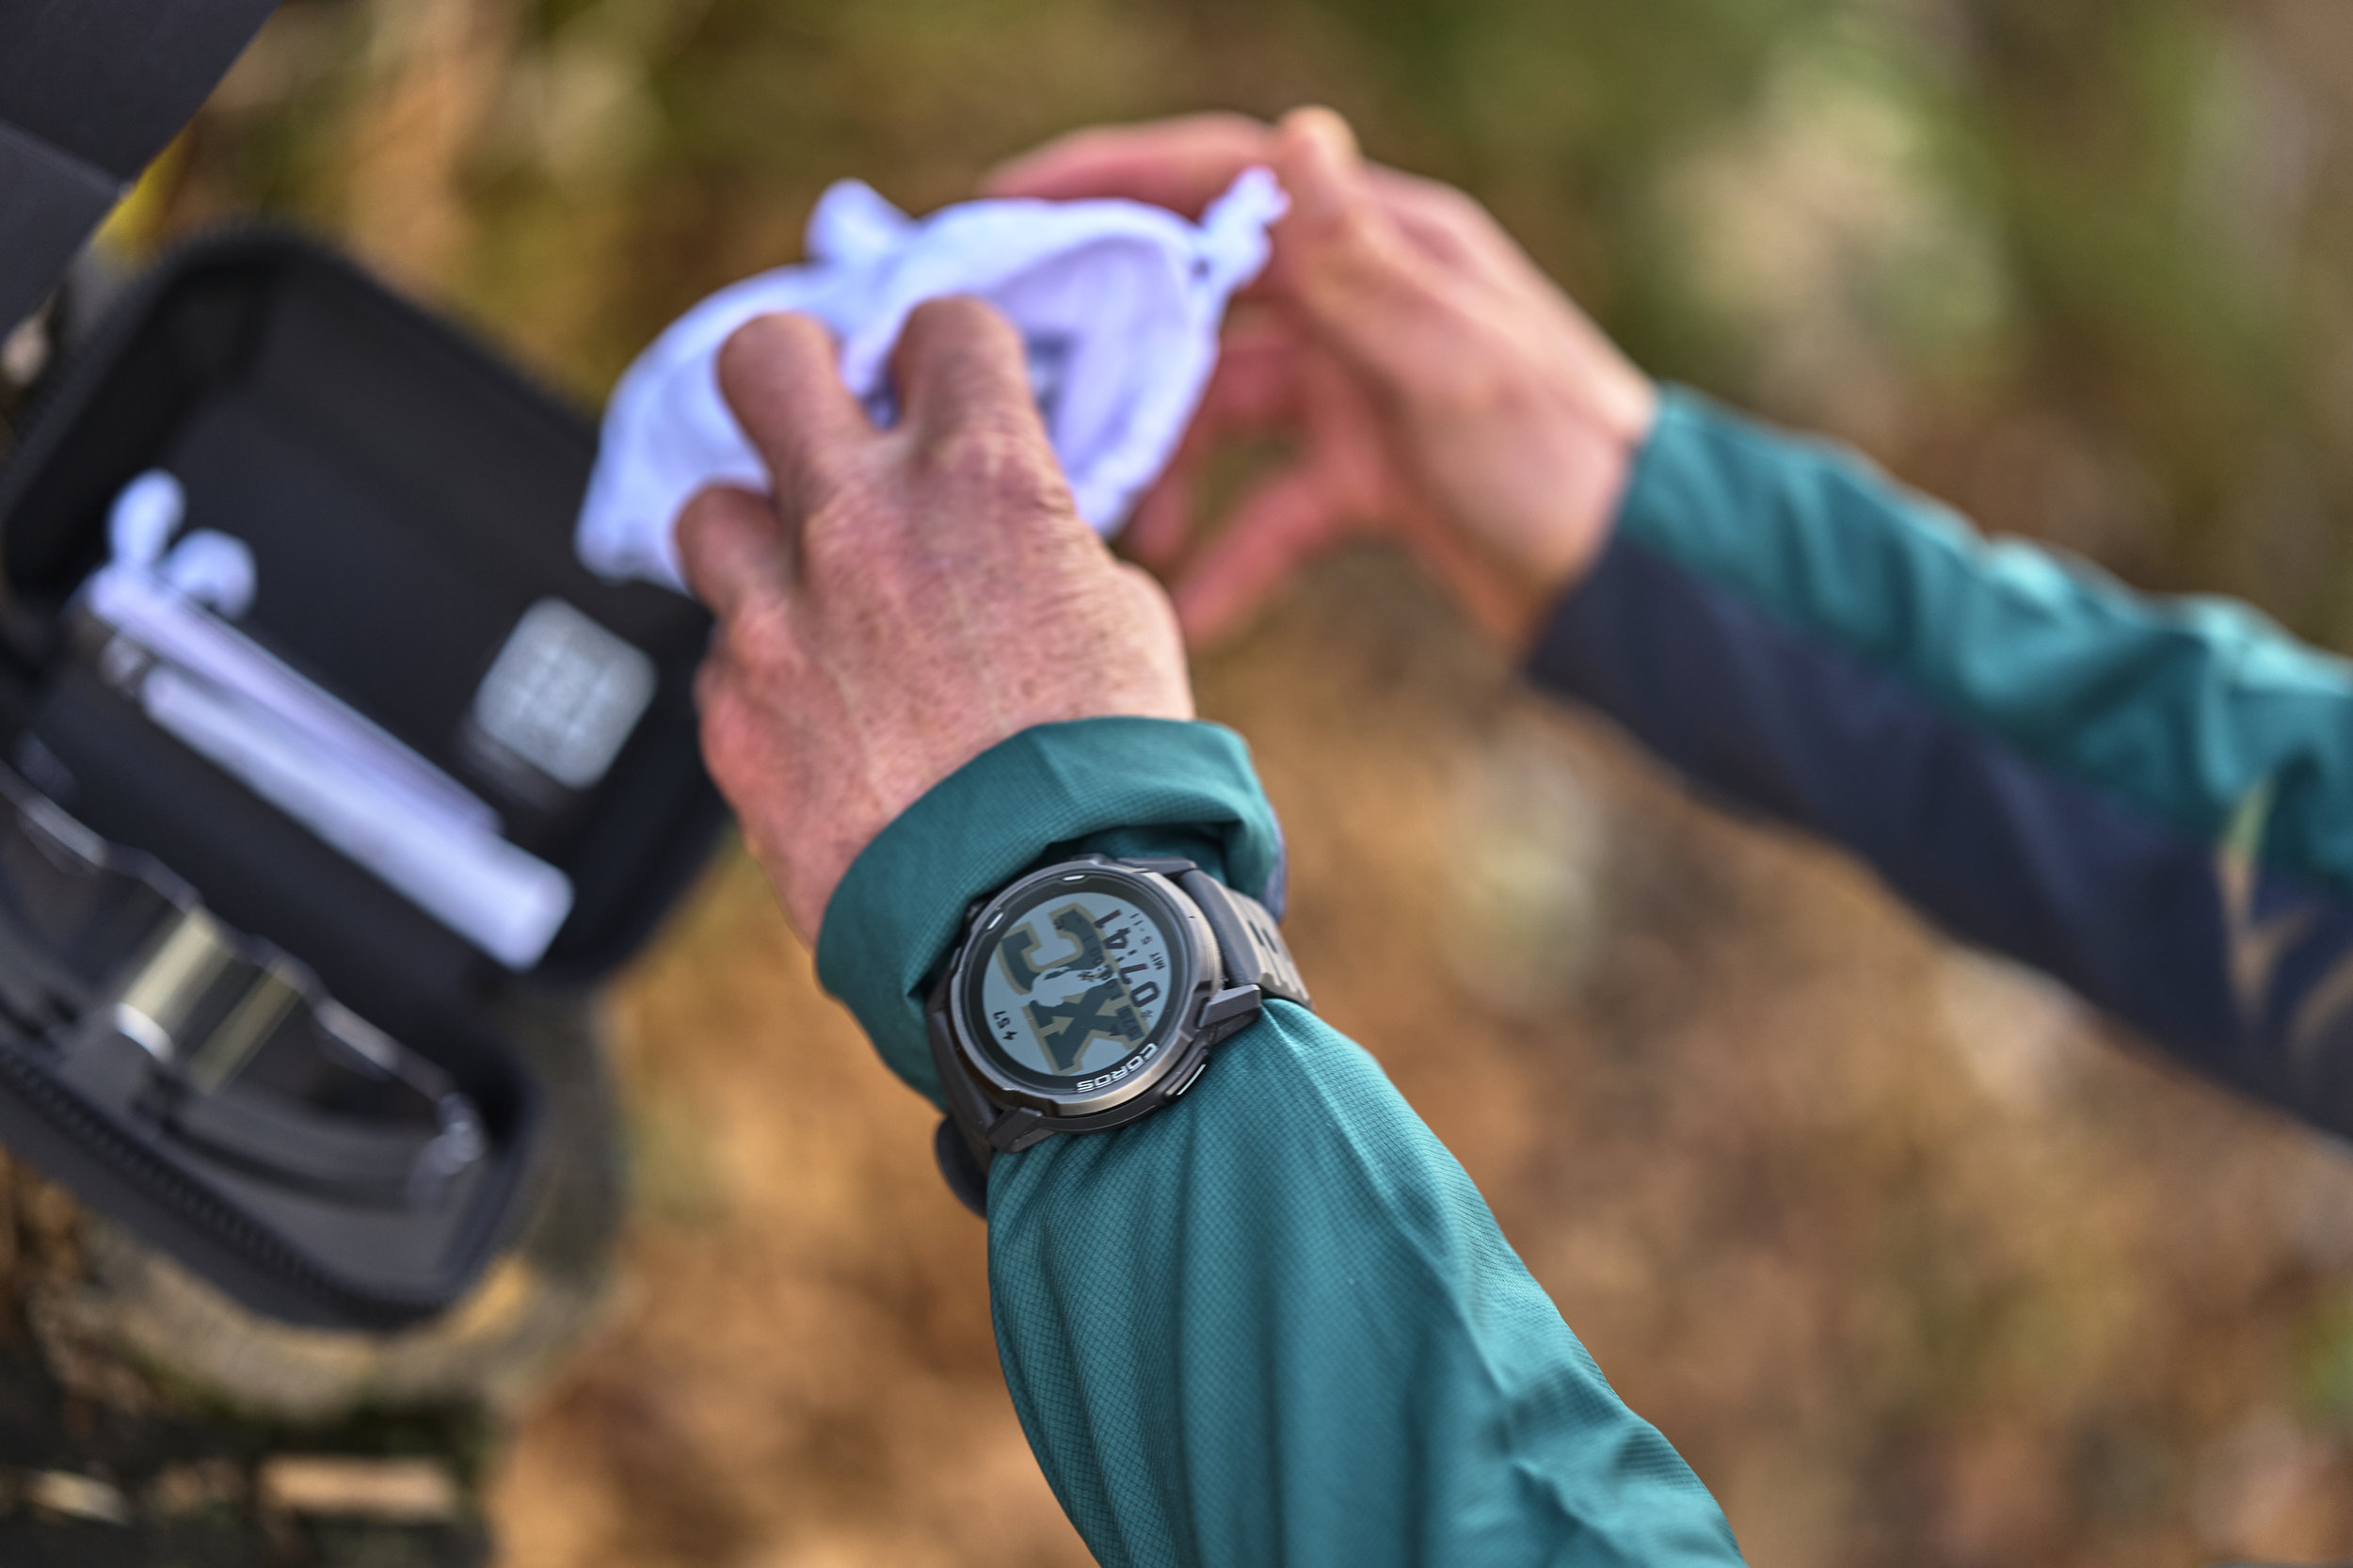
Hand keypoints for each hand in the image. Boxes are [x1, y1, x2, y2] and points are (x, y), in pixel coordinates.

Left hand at [677, 300, 1192, 937]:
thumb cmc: (1108, 780)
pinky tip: (819, 716)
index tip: (941, 382)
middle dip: (795, 372)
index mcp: (982, 477)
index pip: (941, 325)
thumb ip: (1047, 548)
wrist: (1043, 922)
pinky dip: (763, 670)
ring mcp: (778, 616)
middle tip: (819, 416)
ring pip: (708, 511)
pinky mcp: (731, 715)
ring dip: (757, 538)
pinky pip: (721, 656)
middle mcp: (859, 521)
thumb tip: (1013, 541)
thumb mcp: (1122, 621)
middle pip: (762, 357)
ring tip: (805, 589)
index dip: (946, 352)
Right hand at [985, 107, 1657, 647]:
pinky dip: (1232, 555)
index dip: (1109, 182)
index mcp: (1385, 243)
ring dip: (1170, 470)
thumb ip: (1361, 266)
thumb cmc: (1565, 460)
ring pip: (1221, 409)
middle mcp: (1362, 302)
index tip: (1005, 208)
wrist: (1641, 583)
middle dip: (1115, 352)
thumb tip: (1294, 136)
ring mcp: (1358, 388)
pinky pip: (1270, 506)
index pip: (1224, 179)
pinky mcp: (1364, 474)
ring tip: (1126, 536)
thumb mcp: (1453, 366)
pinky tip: (1187, 611)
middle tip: (1025, 397)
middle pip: (1201, 302)